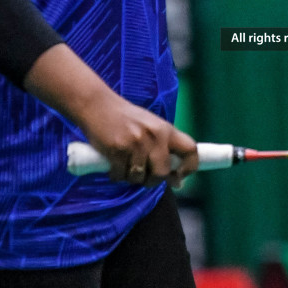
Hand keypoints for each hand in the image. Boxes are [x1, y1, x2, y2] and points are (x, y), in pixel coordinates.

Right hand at [78, 91, 199, 188]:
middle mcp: (154, 135)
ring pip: (139, 177)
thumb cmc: (125, 119)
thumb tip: (178, 183)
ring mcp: (136, 142)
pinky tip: (113, 165)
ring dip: (131, 178)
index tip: (179, 178)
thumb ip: (164, 149)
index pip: (190, 150)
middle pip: (162, 173)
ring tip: (125, 166)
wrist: (97, 104)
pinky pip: (120, 175)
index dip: (189, 168)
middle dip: (152, 181)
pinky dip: (116, 175)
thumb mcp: (151, 127)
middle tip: (143, 177)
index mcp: (166, 129)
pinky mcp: (117, 149)